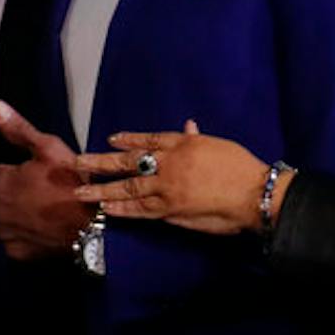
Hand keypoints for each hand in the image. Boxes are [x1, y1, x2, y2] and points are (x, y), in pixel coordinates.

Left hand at [0, 100, 93, 259]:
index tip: (42, 176)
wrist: (95, 227)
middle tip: (47, 194)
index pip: (1, 173)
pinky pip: (16, 240)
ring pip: (7, 218)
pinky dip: (27, 235)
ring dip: (20, 214)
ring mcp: (4, 234)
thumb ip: (19, 129)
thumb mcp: (49, 148)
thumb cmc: (72, 185)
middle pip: (1, 196)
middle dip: (18, 194)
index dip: (22, 172)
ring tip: (47, 211)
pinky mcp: (17, 253)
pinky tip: (45, 228)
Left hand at [74, 120, 283, 233]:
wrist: (256, 193)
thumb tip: (189, 125)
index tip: (110, 138)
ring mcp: (168, 186)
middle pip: (128, 161)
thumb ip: (197, 138)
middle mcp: (169, 163)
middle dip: (101, 162)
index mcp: (182, 144)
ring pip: (128, 187)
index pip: (148, 140)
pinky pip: (141, 209)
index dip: (128, 140)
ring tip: (81, 190)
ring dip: (102, 188)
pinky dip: (123, 209)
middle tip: (78, 162)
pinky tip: (106, 208)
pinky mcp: (171, 208)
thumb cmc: (243, 168)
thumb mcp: (218, 145)